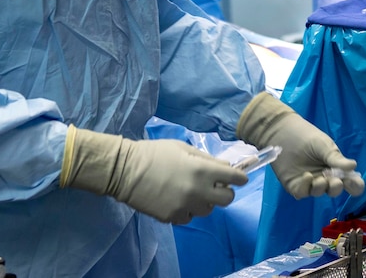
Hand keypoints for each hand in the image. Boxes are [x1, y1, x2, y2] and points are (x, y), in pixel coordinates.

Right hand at [60, 126, 246, 223]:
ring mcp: (185, 206)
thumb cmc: (154, 153)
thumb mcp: (182, 148)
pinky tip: (177, 199)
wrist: (125, 171)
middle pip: (227, 199)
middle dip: (225, 192)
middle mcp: (197, 191)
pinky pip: (189, 217)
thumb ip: (205, 159)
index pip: (234, 178)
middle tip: (216, 186)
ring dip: (205, 201)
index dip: (240, 177)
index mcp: (202, 170)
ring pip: (208, 210)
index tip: (240, 178)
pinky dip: (187, 210)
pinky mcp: (172, 218)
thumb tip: (224, 167)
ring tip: (191, 191)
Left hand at [237, 92, 365, 198]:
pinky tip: (307, 176)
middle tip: (336, 181)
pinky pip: (303, 192)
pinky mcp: (295, 185)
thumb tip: (354, 167)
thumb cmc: (306, 136)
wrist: (283, 132)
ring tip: (320, 179)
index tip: (353, 182)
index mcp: (336, 167)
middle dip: (337, 188)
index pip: (350, 182)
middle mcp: (324, 177)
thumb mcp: (323, 145)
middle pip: (335, 190)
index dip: (355, 185)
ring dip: (322, 188)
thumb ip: (336, 158)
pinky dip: (306, 187)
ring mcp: (310, 183)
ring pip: (319, 193)